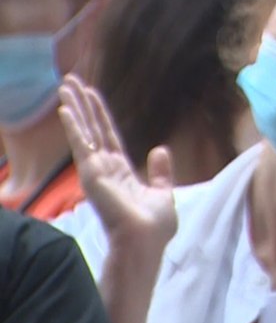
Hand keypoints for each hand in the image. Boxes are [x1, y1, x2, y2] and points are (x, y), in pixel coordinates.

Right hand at [58, 75, 175, 250]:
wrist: (146, 242)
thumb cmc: (154, 227)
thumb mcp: (163, 194)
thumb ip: (160, 172)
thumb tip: (161, 149)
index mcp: (121, 172)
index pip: (109, 136)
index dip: (100, 115)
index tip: (92, 94)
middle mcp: (105, 169)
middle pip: (92, 129)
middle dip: (83, 105)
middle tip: (71, 80)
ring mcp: (96, 171)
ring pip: (84, 132)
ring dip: (75, 108)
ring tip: (65, 85)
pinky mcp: (92, 174)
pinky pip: (81, 145)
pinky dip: (74, 126)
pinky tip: (66, 108)